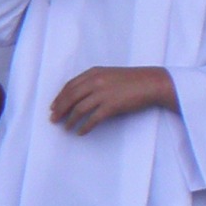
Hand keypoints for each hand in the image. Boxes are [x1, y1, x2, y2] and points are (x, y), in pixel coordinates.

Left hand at [48, 65, 175, 133]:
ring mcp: (103, 93)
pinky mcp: (111, 105)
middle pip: (70, 97)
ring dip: (70, 120)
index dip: (59, 98)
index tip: (53, 107)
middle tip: (54, 120)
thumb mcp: (110, 74)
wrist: (152, 83)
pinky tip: (81, 132)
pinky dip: (84, 127)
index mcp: (94, 73)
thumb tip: (80, 96)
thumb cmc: (133, 80)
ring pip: (78, 109)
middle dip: (59, 110)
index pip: (69, 86)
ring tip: (66, 128)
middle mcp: (96, 81)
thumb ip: (95, 81)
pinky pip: (92, 119)